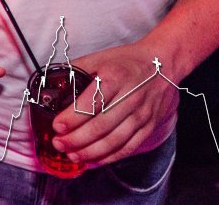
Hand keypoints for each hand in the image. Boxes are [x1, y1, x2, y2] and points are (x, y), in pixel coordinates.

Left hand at [53, 43, 178, 166]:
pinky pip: (128, 147)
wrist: (164, 63)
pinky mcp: (149, 126)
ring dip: (91, 152)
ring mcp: (142, 115)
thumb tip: (54, 81)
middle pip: (101, 125)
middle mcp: (130, 98)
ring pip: (114, 141)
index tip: (57, 126)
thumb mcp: (101, 57)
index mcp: (115, 78)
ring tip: (72, 155)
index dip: (72, 118)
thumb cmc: (128, 61)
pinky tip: (93, 160)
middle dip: (77, 139)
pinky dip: (109, 157)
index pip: (91, 103)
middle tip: (59, 144)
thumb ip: (77, 68)